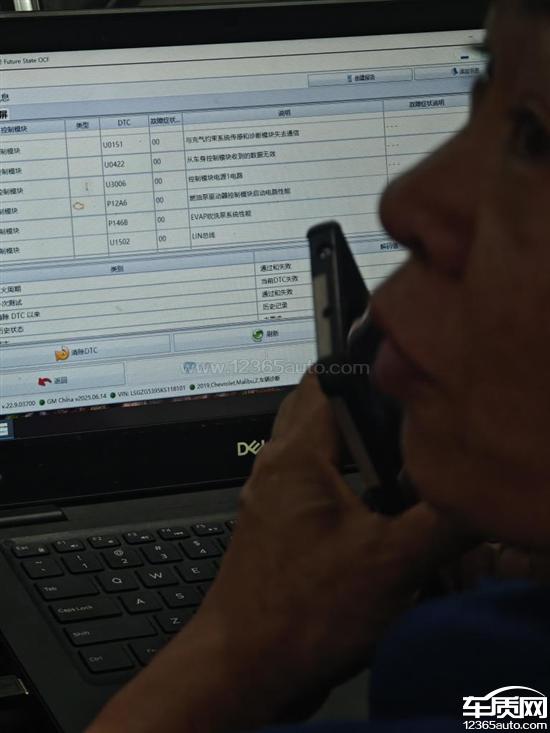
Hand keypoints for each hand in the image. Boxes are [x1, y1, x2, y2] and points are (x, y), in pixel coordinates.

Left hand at [87, 372, 466, 732]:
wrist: (243, 666)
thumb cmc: (295, 615)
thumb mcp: (389, 564)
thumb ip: (440, 521)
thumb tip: (471, 494)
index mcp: (296, 457)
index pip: (325, 380)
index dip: (366, 368)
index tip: (397, 372)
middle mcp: (275, 469)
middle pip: (315, 408)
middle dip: (359, 407)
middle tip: (398, 418)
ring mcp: (270, 498)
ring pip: (312, 447)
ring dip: (348, 446)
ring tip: (388, 463)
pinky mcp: (275, 527)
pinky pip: (307, 483)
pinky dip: (337, 480)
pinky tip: (366, 510)